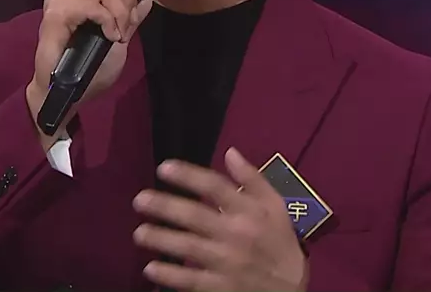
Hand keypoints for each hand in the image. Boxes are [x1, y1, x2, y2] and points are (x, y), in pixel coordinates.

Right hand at [27, 0, 154, 138]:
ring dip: (120, 10)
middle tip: (128, 25)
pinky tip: (111, 36)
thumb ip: (129, 17)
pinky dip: (108, 18)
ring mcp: (58, 3)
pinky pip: (92, 4)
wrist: (63, 94)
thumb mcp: (118, 39)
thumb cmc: (87, 71)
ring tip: (119, 33)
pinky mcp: (56, 16)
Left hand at [132, 148, 307, 291]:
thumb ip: (253, 179)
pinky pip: (191, 281)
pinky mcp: (221, 287)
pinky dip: (170, 275)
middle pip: (195, 216)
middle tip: (139, 200)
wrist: (291, 290)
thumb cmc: (280, 243)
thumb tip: (230, 152)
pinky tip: (150, 268)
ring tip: (139, 233)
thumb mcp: (276, 206)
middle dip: (165, 206)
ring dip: (161, 239)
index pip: (215, 187)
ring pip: (188, 248)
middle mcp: (237, 234)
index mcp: (250, 211)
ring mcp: (228, 263)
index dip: (187, 175)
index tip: (163, 167)